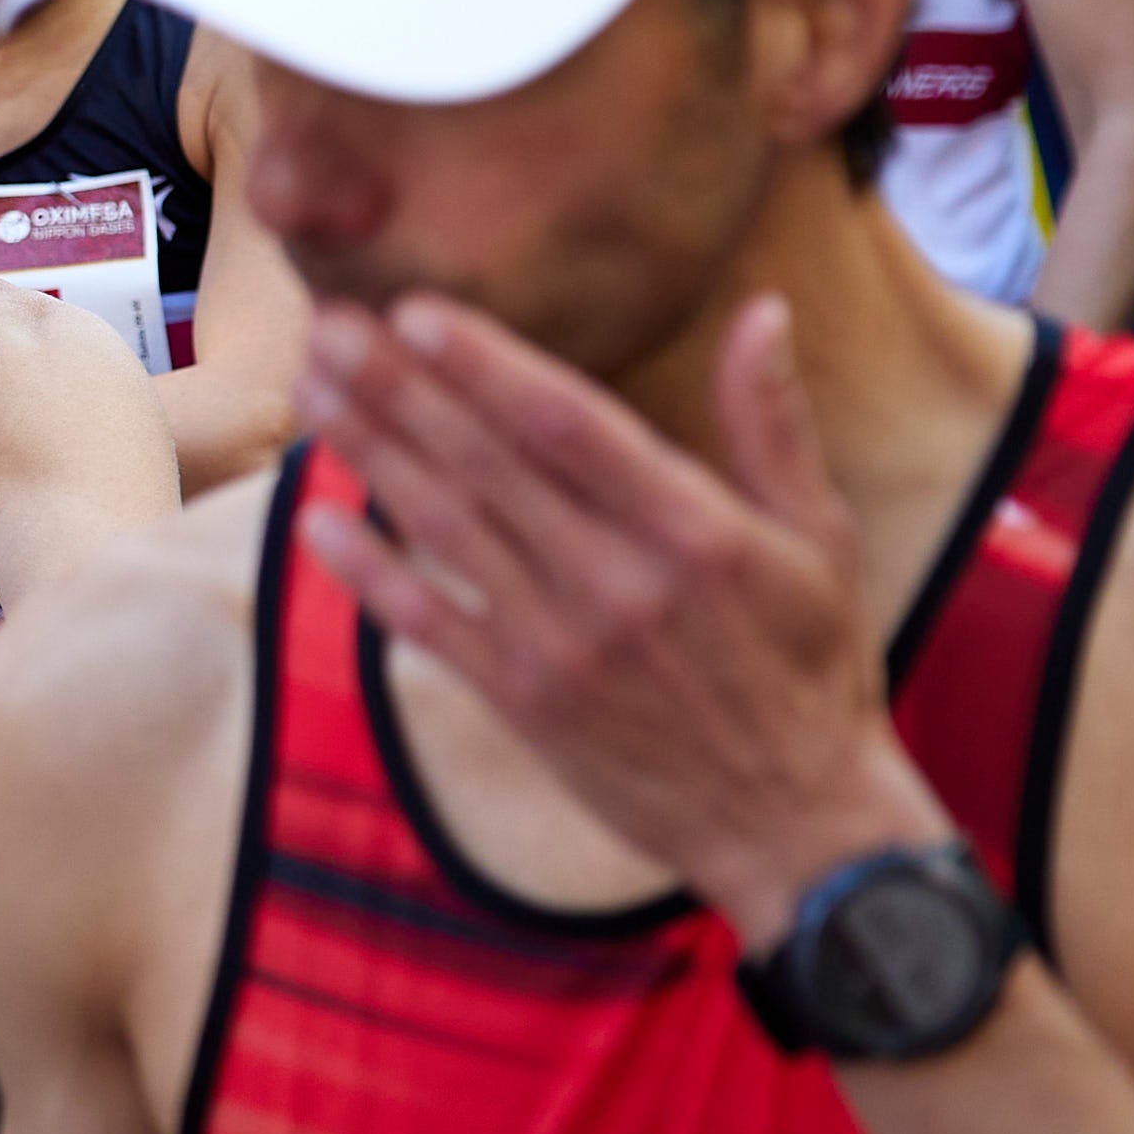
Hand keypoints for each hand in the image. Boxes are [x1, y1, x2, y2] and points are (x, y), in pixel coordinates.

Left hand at [292, 293, 951, 943]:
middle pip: (486, 465)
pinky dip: (369, 575)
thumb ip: (773, 423)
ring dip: (371, 456)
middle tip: (325, 326)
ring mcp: (560, 645)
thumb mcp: (821, 540)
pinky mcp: (524, 701)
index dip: (485, 365)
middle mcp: (616, 582)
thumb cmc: (811, 669)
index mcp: (692, 529)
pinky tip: (315, 521)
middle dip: (399, 389)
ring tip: (312, 390)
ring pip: (445, 530)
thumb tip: (761, 309)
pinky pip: (430, 626)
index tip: (415, 312)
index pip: (567, 426)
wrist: (794, 825)